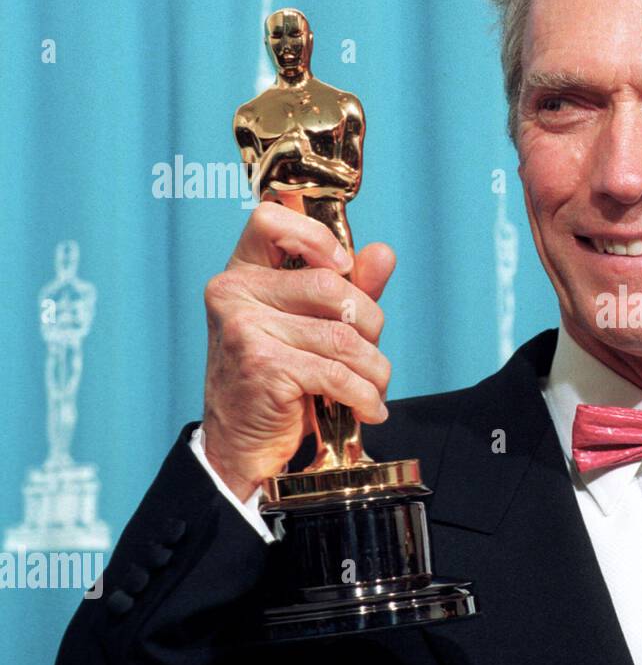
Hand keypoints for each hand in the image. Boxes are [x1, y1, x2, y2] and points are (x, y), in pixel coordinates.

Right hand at [201, 201, 394, 500]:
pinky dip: (365, 395)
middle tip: (371, 353)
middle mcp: (234, 293)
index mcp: (243, 272)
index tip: (343, 269)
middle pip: (331, 286)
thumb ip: (348, 289)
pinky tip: (370, 409)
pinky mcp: (261, 366)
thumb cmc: (280, 379)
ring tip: (375, 387)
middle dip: (369, 324)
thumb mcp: (313, 326)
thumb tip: (384, 253)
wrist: (242, 445)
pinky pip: (336, 373)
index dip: (317, 237)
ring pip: (341, 336)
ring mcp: (244, 328)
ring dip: (374, 369)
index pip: (269, 219)